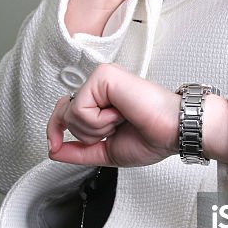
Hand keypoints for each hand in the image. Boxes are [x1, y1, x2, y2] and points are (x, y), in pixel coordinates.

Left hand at [47, 64, 178, 166]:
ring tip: (120, 121)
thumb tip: (53, 151)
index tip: (54, 146)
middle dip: (85, 134)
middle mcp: (99, 87)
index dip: (55, 130)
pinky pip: (80, 108)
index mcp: (101, 101)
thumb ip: (78, 151)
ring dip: (97, 129)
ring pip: (70, 113)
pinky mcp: (103, 76)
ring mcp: (101, 79)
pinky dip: (99, 121)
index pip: (65, 111)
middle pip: (63, 113)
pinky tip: (120, 114)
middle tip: (114, 131)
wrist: (173, 131)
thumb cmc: (153, 137)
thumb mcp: (106, 151)